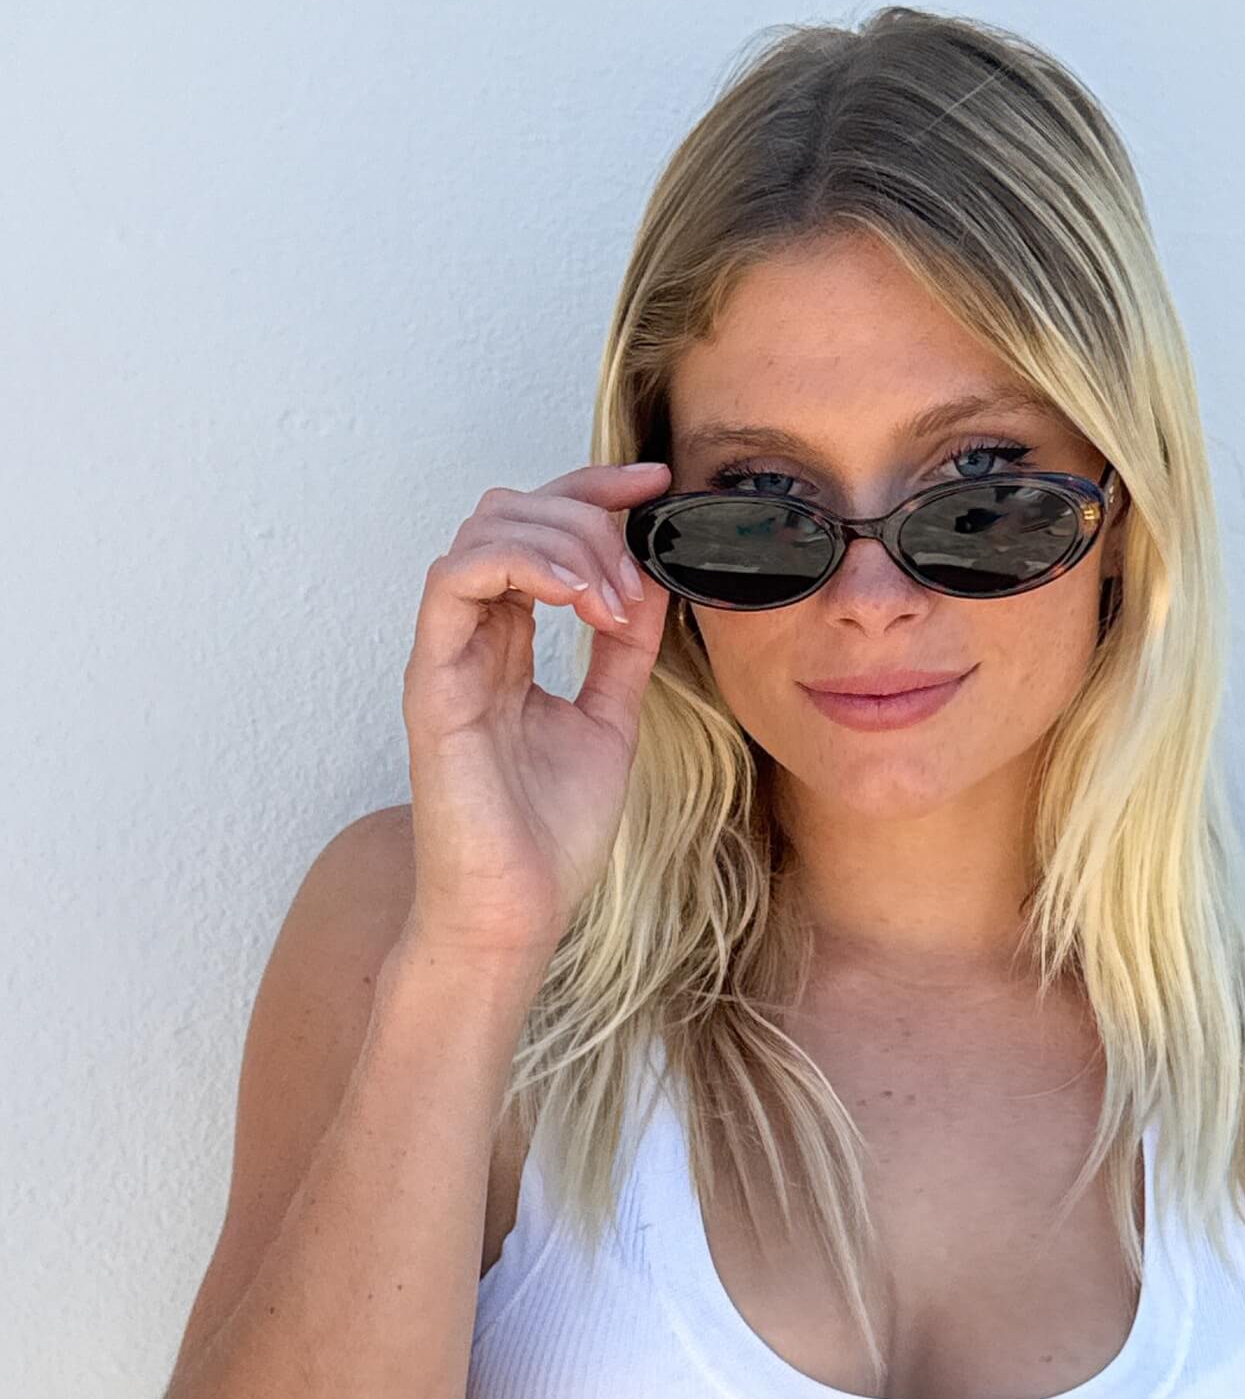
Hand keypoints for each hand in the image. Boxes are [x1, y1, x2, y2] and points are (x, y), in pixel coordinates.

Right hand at [398, 460, 673, 970]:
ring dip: (566, 541)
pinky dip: (526, 566)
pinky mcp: (433, 682)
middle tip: (643, 561)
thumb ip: (625, 650)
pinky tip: (583, 600)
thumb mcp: (611, 719)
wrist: (517, 914)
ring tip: (616, 599)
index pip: (540, 529)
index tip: (658, 485)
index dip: (594, 491)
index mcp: (510, 643)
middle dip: (588, 511)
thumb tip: (654, 579)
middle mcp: (474, 637)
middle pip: (511, 510)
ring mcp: (449, 655)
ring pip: (483, 531)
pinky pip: (455, 582)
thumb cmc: (550, 835)